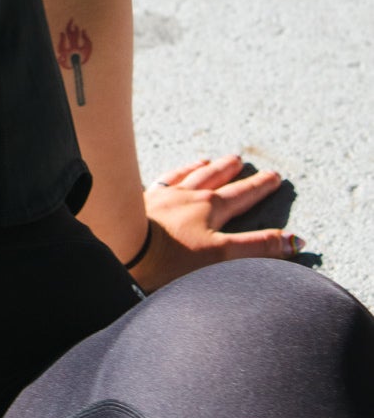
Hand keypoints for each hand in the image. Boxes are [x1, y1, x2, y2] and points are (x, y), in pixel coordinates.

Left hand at [133, 155, 304, 292]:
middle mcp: (187, 196)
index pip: (242, 195)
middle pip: (215, 179)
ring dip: (202, 168)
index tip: (274, 177)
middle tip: (243, 160)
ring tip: (210, 160)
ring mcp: (161, 197)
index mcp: (210, 208)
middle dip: (233, 172)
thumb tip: (294, 240)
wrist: (121, 248)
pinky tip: (170, 175)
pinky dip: (171, 175)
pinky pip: (160, 181)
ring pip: (187, 176)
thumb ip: (257, 247)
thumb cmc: (170, 257)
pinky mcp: (138, 202)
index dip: (260, 187)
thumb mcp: (221, 255)